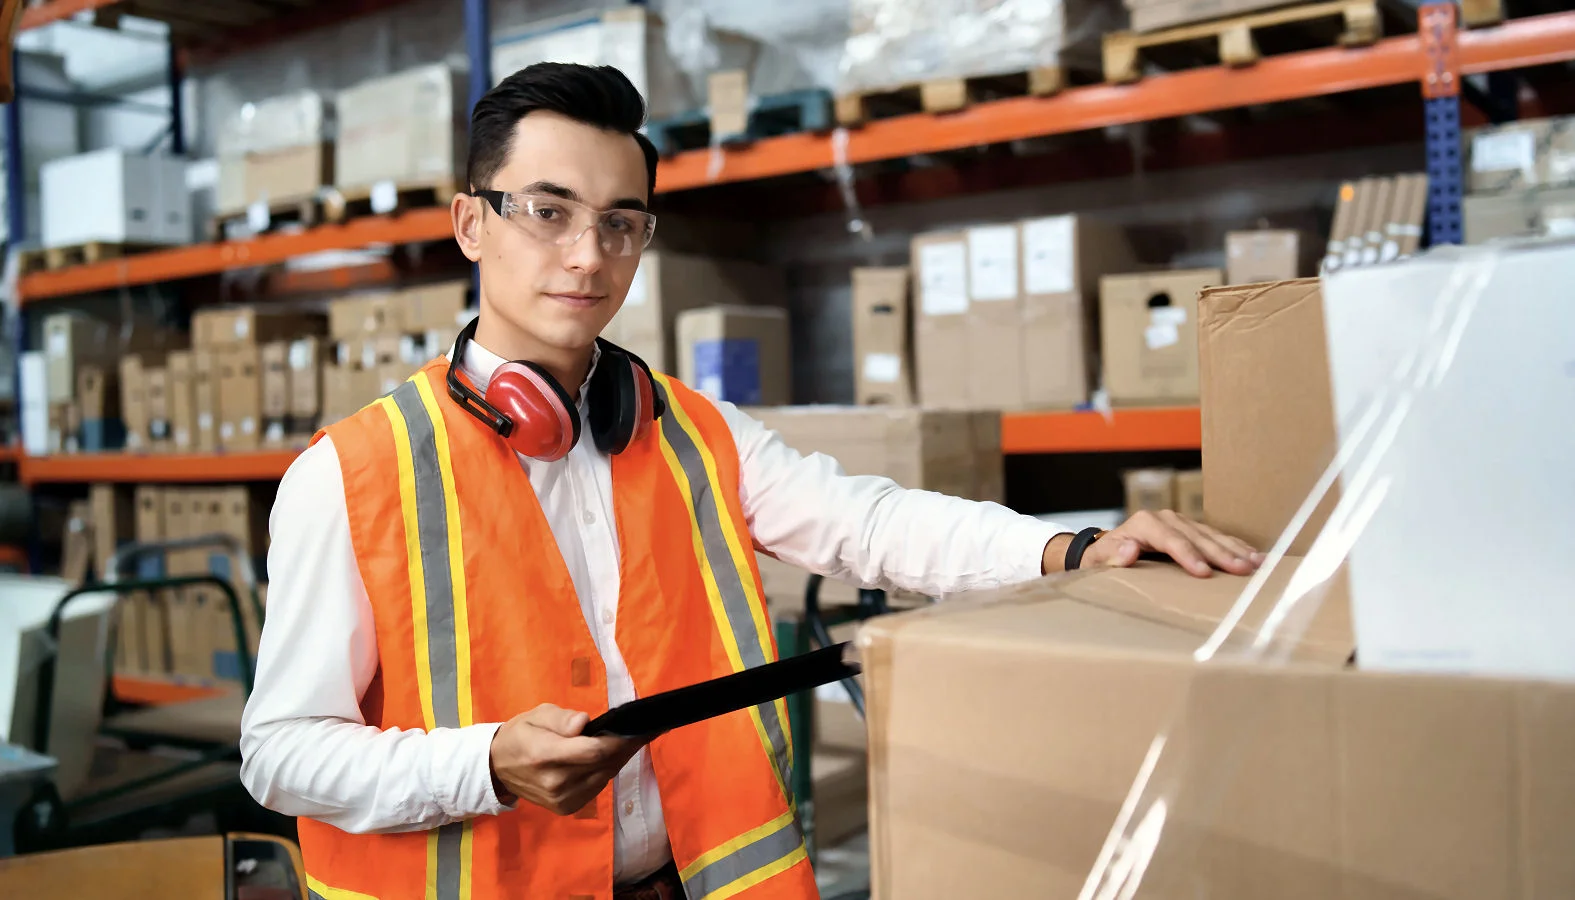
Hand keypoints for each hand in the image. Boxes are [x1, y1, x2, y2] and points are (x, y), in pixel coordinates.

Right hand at [488, 703, 642, 815]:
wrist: (498, 767)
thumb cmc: (521, 734)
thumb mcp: (537, 715)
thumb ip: (561, 718)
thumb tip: (584, 723)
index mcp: (546, 755)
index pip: (594, 751)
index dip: (619, 740)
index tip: (636, 727)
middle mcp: (556, 782)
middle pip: (604, 765)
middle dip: (625, 747)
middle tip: (642, 731)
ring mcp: (562, 799)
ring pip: (604, 776)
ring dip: (618, 759)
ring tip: (628, 742)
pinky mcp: (566, 808)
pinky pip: (597, 787)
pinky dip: (605, 772)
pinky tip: (608, 758)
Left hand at [1044, 510, 1265, 577]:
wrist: (1102, 552)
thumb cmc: (1100, 559)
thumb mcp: (1097, 561)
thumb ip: (1111, 556)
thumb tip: (1129, 549)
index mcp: (1145, 523)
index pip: (1172, 540)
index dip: (1189, 556)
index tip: (1204, 573)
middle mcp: (1166, 519)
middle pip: (1197, 537)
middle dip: (1222, 554)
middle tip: (1244, 570)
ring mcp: (1181, 523)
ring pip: (1212, 535)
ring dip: (1235, 549)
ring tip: (1258, 563)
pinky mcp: (1191, 531)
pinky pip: (1215, 538)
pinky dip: (1235, 547)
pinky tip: (1254, 556)